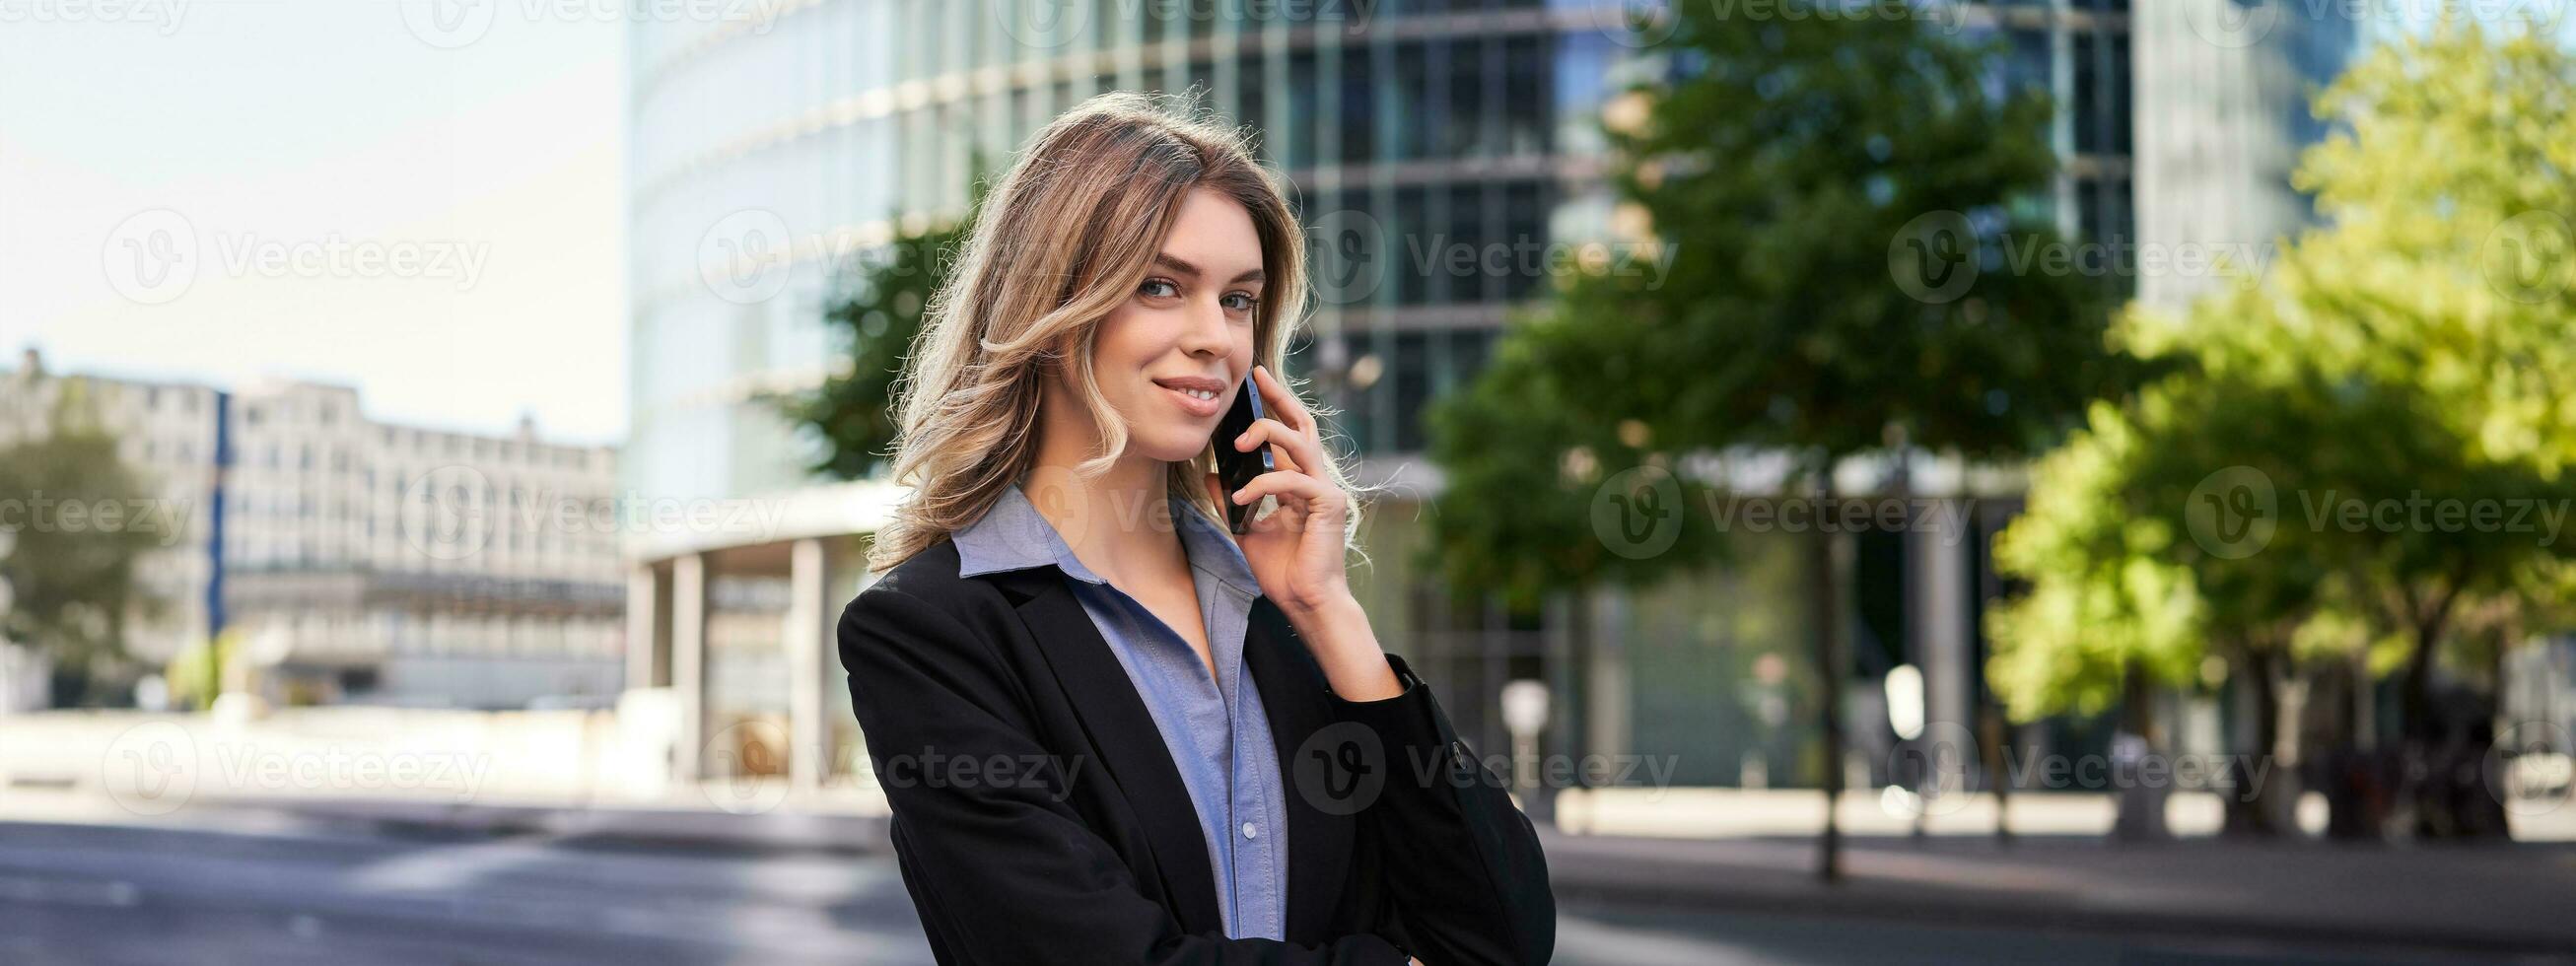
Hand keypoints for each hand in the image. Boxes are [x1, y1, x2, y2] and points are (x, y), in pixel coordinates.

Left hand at [1203, 364, 1351, 617]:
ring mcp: (1325, 490)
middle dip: (1280, 398)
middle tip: (1255, 378)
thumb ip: (1232, 500)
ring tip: (1236, 442)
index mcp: (1300, 483)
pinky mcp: (1328, 504)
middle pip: (1302, 425)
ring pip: (1298, 443)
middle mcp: (1316, 480)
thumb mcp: (1247, 529)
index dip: (1275, 405)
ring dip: (1266, 436)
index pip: (1290, 434)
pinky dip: (1263, 484)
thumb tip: (1210, 474)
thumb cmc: (1284, 570)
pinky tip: (1241, 498)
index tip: (1256, 380)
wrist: (1306, 602)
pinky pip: (1291, 481)